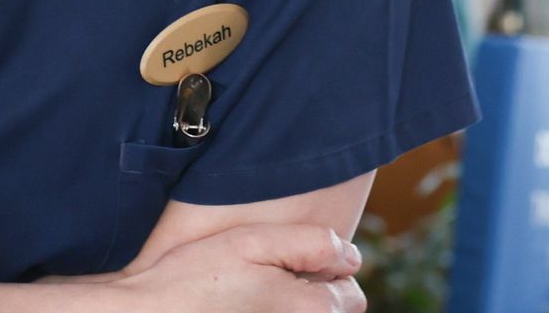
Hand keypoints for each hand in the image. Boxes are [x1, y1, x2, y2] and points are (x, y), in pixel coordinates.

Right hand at [103, 223, 364, 311]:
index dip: (327, 270)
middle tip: (271, 275)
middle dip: (313, 293)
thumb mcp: (254, 242)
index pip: (351, 295)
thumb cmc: (197, 277)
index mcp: (311, 310)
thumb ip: (312, 244)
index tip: (292, 261)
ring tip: (253, 292)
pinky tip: (241, 307)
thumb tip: (351, 256)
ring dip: (292, 305)